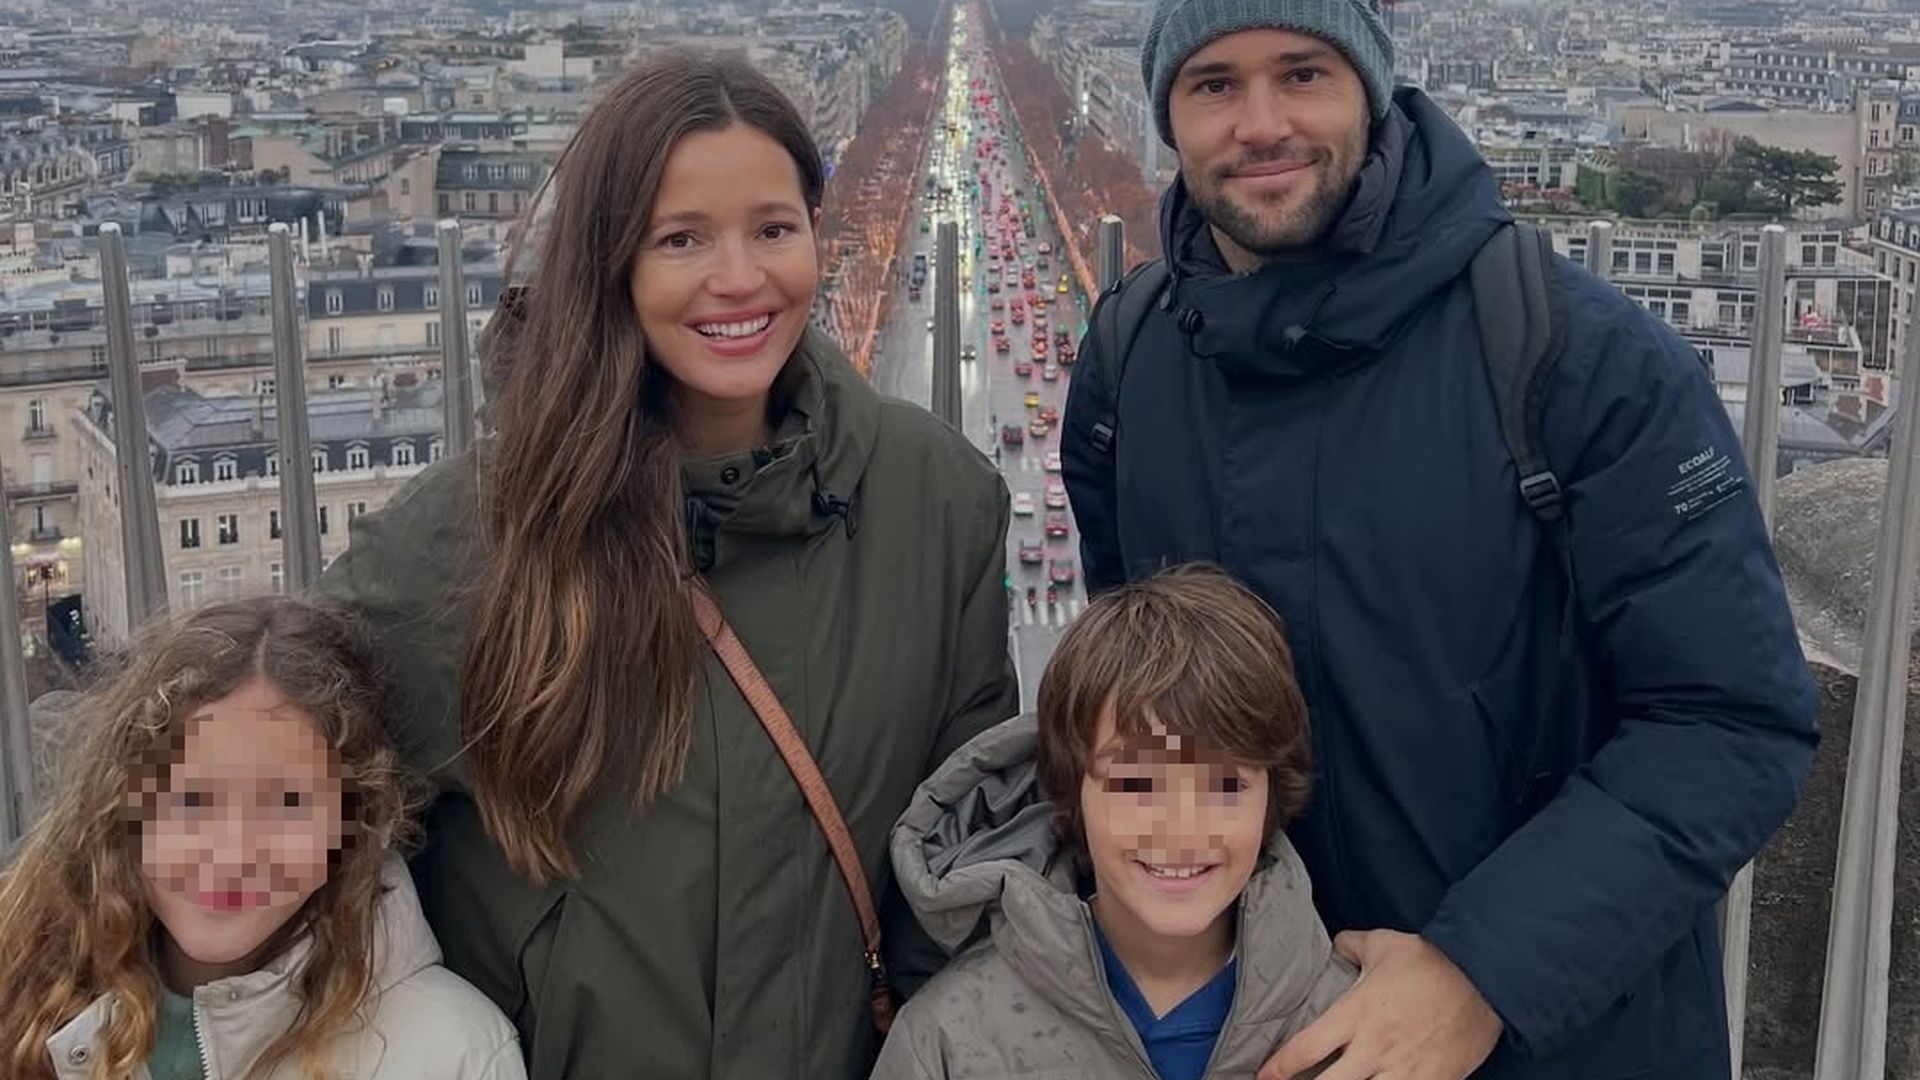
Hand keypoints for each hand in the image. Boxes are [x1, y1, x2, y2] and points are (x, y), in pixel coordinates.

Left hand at [1257, 930, 1503, 1079]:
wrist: (1486, 977)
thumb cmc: (1432, 960)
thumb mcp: (1384, 943)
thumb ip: (1351, 946)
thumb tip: (1336, 945)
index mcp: (1357, 1013)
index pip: (1307, 1047)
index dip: (1280, 1066)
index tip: (1264, 1076)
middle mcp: (1375, 1047)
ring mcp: (1405, 1069)